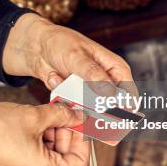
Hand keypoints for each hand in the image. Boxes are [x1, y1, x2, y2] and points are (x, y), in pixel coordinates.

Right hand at [0, 102, 89, 165]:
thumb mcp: (34, 115)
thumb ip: (61, 115)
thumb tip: (76, 115)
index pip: (79, 164)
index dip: (83, 141)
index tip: (80, 123)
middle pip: (66, 165)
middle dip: (69, 139)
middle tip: (67, 117)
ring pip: (51, 163)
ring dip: (55, 140)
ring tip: (50, 117)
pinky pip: (36, 163)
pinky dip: (41, 145)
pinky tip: (37, 125)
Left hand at [3, 14, 136, 149]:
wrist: (38, 47)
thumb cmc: (62, 44)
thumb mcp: (78, 57)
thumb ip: (94, 75)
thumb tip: (110, 94)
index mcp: (116, 69)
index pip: (128, 95)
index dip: (124, 111)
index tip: (112, 121)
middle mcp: (106, 83)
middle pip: (111, 109)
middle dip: (95, 111)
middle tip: (81, 106)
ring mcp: (91, 92)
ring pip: (90, 111)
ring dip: (73, 100)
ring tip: (62, 77)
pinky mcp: (76, 98)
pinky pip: (73, 108)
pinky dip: (61, 96)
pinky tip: (55, 77)